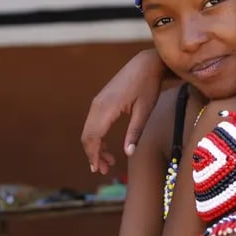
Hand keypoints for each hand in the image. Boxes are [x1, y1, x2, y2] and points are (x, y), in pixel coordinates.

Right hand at [81, 49, 166, 173]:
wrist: (146, 64)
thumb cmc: (148, 86)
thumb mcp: (145, 111)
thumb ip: (135, 132)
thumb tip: (128, 153)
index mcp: (106, 108)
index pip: (93, 137)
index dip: (93, 155)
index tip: (99, 170)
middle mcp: (97, 105)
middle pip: (87, 135)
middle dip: (93, 155)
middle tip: (104, 170)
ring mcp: (97, 102)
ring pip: (89, 130)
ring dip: (95, 147)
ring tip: (107, 163)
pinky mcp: (101, 101)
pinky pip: (93, 123)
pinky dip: (97, 137)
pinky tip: (106, 147)